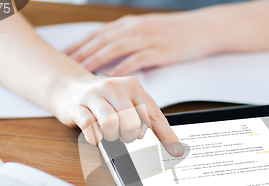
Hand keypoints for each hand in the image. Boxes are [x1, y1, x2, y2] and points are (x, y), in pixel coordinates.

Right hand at [53, 74, 183, 155]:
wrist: (69, 87)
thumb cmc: (105, 99)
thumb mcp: (127, 101)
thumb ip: (146, 118)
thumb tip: (171, 144)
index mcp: (132, 86)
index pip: (153, 114)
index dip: (166, 135)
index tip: (176, 151)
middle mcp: (114, 87)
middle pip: (132, 122)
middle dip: (129, 135)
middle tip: (123, 133)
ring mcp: (94, 96)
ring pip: (111, 123)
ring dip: (112, 136)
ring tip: (109, 133)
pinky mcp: (77, 106)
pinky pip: (90, 127)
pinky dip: (95, 137)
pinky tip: (96, 134)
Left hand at [65, 12, 217, 75]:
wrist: (203, 28)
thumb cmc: (177, 32)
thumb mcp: (149, 30)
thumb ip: (130, 38)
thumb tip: (112, 53)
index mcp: (131, 25)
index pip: (99, 33)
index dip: (81, 43)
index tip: (65, 54)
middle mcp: (135, 29)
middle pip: (102, 40)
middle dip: (82, 52)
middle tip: (66, 65)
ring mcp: (148, 39)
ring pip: (115, 48)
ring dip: (97, 60)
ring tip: (82, 71)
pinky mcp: (160, 50)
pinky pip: (137, 59)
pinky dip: (123, 67)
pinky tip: (112, 76)